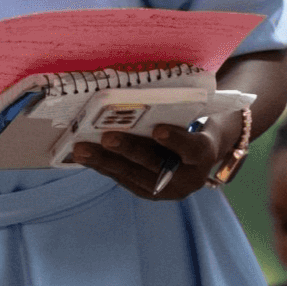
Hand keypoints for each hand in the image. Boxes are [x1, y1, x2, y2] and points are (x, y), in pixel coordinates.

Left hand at [72, 111, 241, 201]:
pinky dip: (103, 166)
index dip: (176, 140)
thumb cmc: (193, 120)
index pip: (192, 149)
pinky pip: (123, 180)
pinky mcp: (148, 193)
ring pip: (133, 176)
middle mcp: (188, 178)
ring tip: (82, 149)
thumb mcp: (195, 113)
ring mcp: (167, 190)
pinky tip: (84, 156)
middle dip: (128, 151)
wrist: (201, 151)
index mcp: (204, 154)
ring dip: (105, 162)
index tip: (158, 129)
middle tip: (106, 137)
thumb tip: (136, 92)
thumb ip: (176, 107)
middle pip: (155, 164)